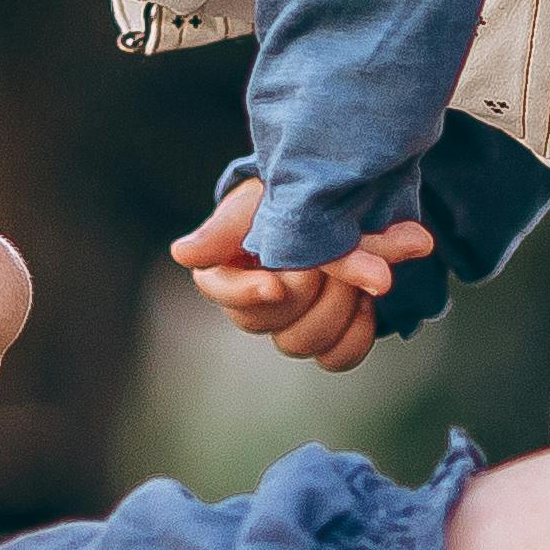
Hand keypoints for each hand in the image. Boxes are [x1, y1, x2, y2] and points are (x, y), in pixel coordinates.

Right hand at [168, 179, 434, 374]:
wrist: (352, 199)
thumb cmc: (296, 192)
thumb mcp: (262, 198)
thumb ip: (228, 226)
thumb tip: (181, 254)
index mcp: (227, 266)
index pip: (220, 291)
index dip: (246, 294)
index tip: (275, 284)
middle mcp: (254, 303)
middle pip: (265, 322)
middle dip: (307, 287)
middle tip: (336, 255)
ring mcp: (290, 325)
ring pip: (301, 343)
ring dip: (337, 305)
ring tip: (360, 270)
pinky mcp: (328, 339)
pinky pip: (337, 357)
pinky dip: (358, 331)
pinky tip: (368, 301)